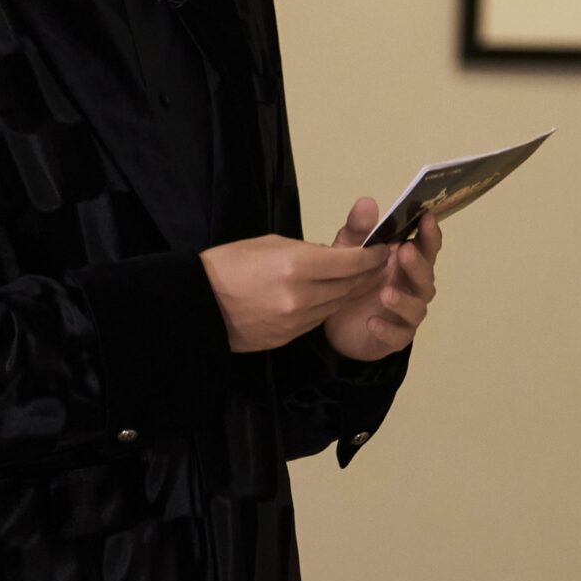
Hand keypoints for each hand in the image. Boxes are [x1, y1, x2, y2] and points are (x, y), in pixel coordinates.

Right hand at [199, 229, 391, 354]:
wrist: (198, 304)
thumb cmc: (229, 263)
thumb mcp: (269, 243)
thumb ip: (306, 251)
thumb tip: (333, 256)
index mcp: (295, 265)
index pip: (349, 262)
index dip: (371, 256)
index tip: (382, 249)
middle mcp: (301, 296)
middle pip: (349, 286)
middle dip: (367, 274)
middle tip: (378, 263)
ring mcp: (296, 321)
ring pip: (337, 305)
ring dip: (351, 292)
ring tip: (360, 280)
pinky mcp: (289, 337)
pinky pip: (318, 319)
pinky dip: (329, 306)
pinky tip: (331, 296)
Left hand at [321, 196, 441, 362]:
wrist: (337, 322)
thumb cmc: (353, 279)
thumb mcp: (348, 250)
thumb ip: (359, 229)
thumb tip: (367, 201)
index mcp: (408, 261)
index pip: (426, 246)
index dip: (429, 232)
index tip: (427, 216)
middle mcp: (413, 286)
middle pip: (426, 275)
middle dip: (418, 263)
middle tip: (405, 251)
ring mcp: (407, 313)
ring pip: (416, 306)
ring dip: (403, 300)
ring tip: (385, 293)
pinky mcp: (396, 336)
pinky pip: (397, 335)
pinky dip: (387, 329)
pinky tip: (372, 322)